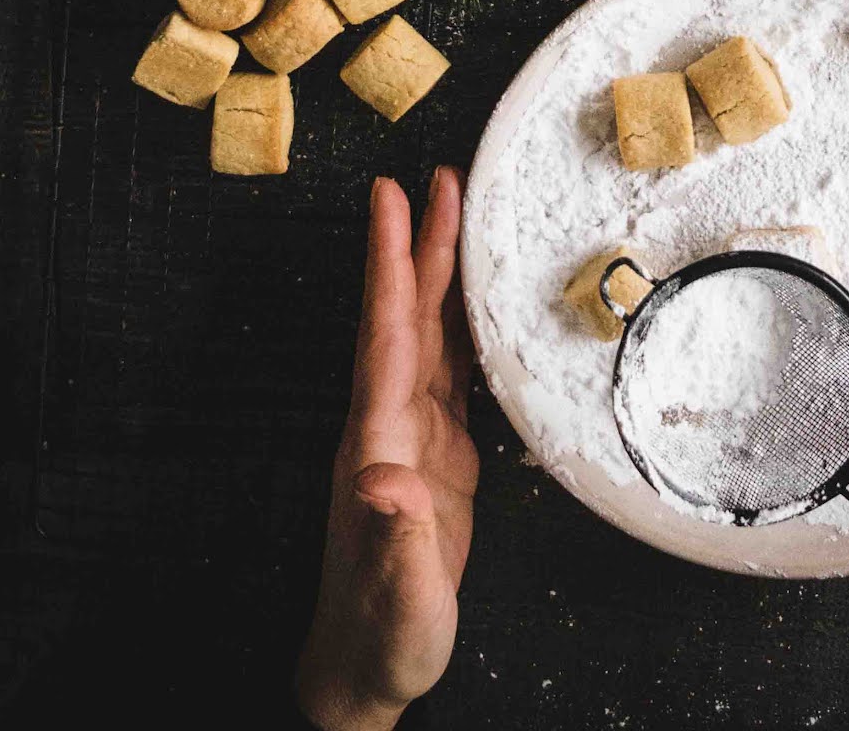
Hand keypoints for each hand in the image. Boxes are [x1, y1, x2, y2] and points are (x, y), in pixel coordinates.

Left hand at [296, 170, 479, 730]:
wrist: (369, 670)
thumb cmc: (382, 637)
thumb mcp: (396, 598)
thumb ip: (395, 541)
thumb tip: (389, 479)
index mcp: (378, 442)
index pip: (386, 334)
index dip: (391, 265)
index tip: (389, 199)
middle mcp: (390, 425)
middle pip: (407, 315)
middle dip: (421, 243)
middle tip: (438, 177)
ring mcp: (411, 437)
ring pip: (429, 333)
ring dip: (441, 272)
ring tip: (459, 213)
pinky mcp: (438, 456)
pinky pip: (451, 370)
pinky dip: (463, 324)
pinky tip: (479, 299)